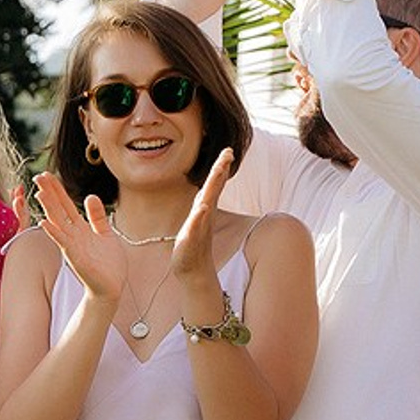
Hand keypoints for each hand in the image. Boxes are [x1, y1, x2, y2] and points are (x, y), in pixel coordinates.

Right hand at [31, 173, 129, 306]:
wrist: (112, 287)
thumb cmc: (108, 264)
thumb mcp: (105, 234)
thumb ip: (97, 216)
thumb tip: (90, 196)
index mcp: (80, 229)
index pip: (66, 205)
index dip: (57, 189)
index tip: (47, 174)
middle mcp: (73, 235)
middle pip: (59, 209)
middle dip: (50, 193)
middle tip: (38, 176)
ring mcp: (73, 246)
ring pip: (58, 223)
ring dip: (49, 208)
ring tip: (39, 192)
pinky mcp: (75, 257)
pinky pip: (63, 242)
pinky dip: (54, 232)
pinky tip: (44, 223)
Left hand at [169, 151, 237, 290]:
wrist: (191, 269)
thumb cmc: (193, 243)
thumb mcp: (196, 220)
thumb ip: (203, 206)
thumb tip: (207, 193)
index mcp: (205, 208)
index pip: (214, 185)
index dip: (221, 168)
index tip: (228, 150)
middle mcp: (204, 214)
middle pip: (213, 189)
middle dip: (219, 172)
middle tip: (227, 155)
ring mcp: (199, 226)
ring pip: (206, 203)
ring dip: (212, 188)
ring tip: (218, 173)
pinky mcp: (191, 239)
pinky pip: (196, 225)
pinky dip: (199, 216)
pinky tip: (202, 207)